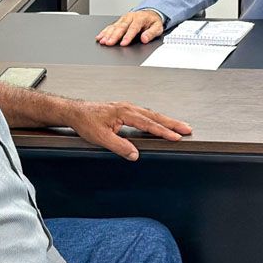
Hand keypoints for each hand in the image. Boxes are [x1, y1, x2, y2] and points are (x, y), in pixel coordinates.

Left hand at [64, 100, 192, 160]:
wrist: (75, 112)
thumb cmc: (86, 122)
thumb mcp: (101, 137)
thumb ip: (119, 146)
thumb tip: (135, 154)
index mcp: (125, 112)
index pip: (148, 123)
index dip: (163, 131)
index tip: (176, 137)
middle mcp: (128, 107)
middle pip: (155, 116)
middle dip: (172, 123)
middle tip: (187, 129)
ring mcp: (127, 108)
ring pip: (151, 114)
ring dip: (166, 121)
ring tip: (179, 127)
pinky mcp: (125, 110)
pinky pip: (145, 115)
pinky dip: (156, 119)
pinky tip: (160, 124)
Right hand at [96, 10, 163, 45]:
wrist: (150, 13)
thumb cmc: (153, 22)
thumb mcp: (157, 27)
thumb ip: (151, 33)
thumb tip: (144, 39)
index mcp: (140, 18)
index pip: (133, 28)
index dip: (128, 36)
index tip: (123, 43)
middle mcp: (130, 18)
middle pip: (121, 27)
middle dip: (114, 36)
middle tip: (109, 43)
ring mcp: (124, 19)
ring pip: (114, 27)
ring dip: (108, 34)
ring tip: (103, 41)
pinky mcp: (119, 21)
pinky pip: (111, 26)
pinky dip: (105, 32)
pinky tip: (100, 37)